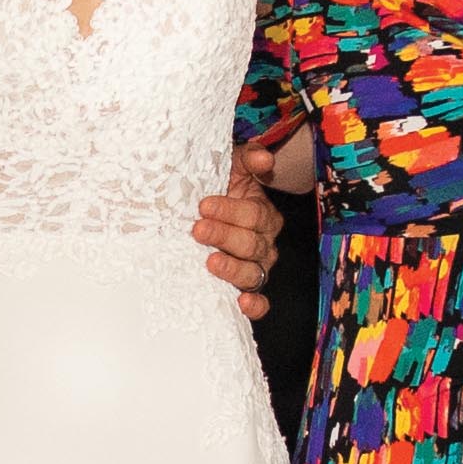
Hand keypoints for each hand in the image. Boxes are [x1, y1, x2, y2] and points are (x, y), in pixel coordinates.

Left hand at [192, 142, 280, 315]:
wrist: (200, 210)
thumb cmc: (217, 188)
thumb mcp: (232, 165)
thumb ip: (249, 158)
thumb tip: (265, 158)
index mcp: (263, 215)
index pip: (253, 215)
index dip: (230, 211)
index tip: (204, 206)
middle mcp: (264, 244)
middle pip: (251, 245)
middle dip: (224, 236)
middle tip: (197, 229)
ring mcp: (256, 268)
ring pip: (253, 273)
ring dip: (232, 269)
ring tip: (210, 262)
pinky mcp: (245, 289)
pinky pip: (260, 302)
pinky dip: (254, 305)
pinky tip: (242, 304)